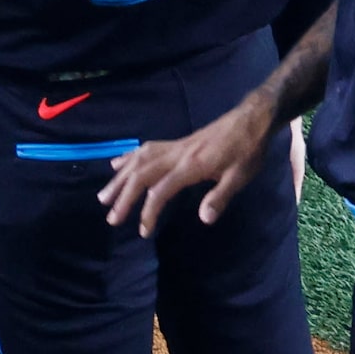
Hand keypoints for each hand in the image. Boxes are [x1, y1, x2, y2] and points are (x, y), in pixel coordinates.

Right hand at [97, 98, 275, 237]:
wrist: (249, 122)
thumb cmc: (247, 152)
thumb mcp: (240, 177)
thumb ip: (220, 197)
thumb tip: (204, 219)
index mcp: (191, 166)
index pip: (161, 191)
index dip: (149, 211)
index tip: (143, 231)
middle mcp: (175, 154)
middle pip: (141, 175)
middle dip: (123, 196)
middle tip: (111, 218)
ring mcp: (173, 147)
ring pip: (138, 161)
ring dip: (119, 178)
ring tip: (105, 195)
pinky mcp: (175, 143)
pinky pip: (145, 150)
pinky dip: (128, 157)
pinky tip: (118, 164)